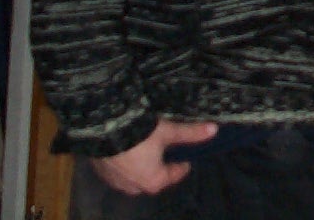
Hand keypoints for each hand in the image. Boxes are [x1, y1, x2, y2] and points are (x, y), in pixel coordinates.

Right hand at [90, 119, 219, 194]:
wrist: (103, 127)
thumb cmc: (140, 133)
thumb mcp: (168, 131)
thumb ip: (190, 133)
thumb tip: (214, 130)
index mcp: (152, 181)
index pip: (173, 176)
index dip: (182, 166)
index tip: (186, 159)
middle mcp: (132, 186)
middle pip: (152, 179)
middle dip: (158, 167)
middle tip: (164, 150)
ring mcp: (114, 180)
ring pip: (132, 176)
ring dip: (139, 165)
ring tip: (145, 147)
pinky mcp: (99, 170)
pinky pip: (116, 169)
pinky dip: (123, 160)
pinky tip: (125, 146)